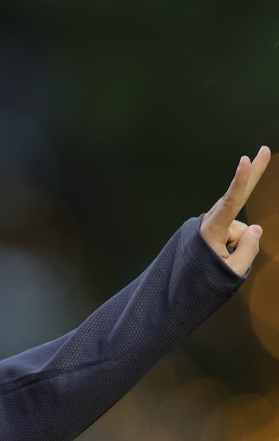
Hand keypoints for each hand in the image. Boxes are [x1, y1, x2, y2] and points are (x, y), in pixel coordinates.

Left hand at [200, 146, 268, 275]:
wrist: (175, 291)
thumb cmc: (201, 282)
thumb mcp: (231, 272)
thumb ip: (248, 250)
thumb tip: (255, 228)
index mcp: (210, 232)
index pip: (229, 203)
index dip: (240, 181)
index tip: (244, 160)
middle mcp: (210, 223)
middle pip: (236, 197)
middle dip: (251, 174)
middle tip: (265, 149)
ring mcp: (211, 225)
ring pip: (238, 230)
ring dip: (234, 246)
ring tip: (218, 262)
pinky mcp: (213, 230)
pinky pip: (234, 235)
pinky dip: (231, 246)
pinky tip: (220, 256)